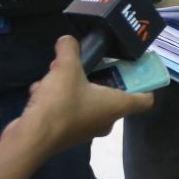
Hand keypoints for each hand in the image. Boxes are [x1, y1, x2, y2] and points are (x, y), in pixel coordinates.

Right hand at [1, 36, 152, 160]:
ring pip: (86, 100)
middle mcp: (106, 120)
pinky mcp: (67, 133)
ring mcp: (86, 129)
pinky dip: (56, 99)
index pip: (145, 100)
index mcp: (116, 106)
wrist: (32, 137)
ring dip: (71, 84)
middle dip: (98, 75)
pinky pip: (68, 109)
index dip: (146, 84)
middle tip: (84, 62)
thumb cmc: (60, 102)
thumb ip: (69, 49)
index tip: (136, 68)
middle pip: (113, 95)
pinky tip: (40, 91)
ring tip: (55, 72)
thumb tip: (67, 40)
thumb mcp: (66, 67)